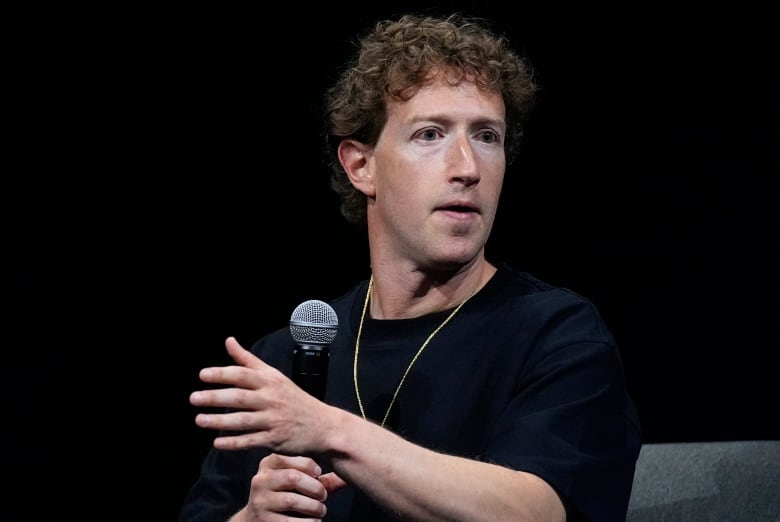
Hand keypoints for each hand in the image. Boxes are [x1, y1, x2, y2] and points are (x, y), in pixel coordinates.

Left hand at [189, 336, 337, 454]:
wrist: (323, 426)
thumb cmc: (294, 399)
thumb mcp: (274, 375)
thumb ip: (248, 360)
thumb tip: (229, 341)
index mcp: (270, 381)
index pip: (243, 374)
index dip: (222, 374)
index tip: (203, 375)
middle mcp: (271, 399)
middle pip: (240, 397)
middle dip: (215, 397)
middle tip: (194, 398)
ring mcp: (273, 420)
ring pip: (242, 420)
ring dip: (219, 421)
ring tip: (200, 420)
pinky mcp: (274, 439)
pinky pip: (250, 441)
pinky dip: (233, 442)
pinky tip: (218, 443)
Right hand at [239, 454, 345, 520]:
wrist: (258, 520)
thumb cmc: (286, 495)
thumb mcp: (297, 483)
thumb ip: (319, 479)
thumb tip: (346, 476)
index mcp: (269, 464)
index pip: (292, 456)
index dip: (310, 466)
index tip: (319, 474)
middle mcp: (260, 480)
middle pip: (293, 477)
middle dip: (315, 488)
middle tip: (323, 496)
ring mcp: (259, 501)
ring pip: (292, 500)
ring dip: (314, 507)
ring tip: (320, 510)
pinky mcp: (263, 521)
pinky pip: (290, 521)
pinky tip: (314, 521)